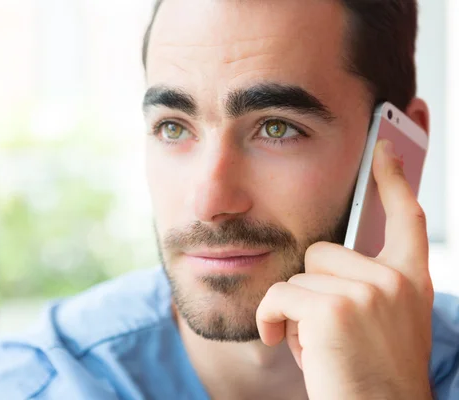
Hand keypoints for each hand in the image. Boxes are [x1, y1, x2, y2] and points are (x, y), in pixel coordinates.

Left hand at [256, 140, 433, 399]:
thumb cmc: (368, 377)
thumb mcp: (379, 324)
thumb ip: (364, 286)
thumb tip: (323, 258)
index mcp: (411, 282)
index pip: (407, 217)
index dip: (394, 179)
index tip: (385, 147)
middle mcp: (396, 281)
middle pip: (322, 251)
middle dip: (312, 289)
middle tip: (328, 332)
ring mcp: (368, 292)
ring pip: (299, 276)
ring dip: (296, 312)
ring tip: (319, 346)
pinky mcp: (334, 307)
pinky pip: (280, 295)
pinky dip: (271, 319)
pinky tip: (283, 342)